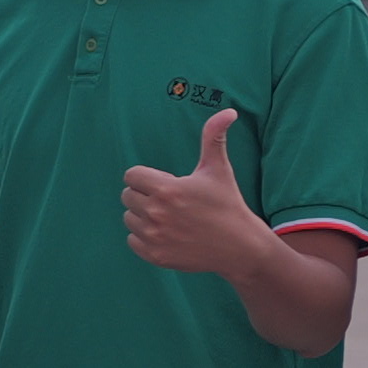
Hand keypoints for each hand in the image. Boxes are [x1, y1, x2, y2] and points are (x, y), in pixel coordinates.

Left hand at [119, 108, 276, 279]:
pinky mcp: (155, 255)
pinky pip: (132, 240)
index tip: (165, 184)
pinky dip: (144, 237)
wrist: (240, 247)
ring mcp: (154, 236)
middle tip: (169, 202)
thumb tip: (228, 111)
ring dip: (143, 216)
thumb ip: (214, 137)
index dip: (147, 178)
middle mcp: (156, 213)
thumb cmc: (227, 204)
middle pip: (127, 196)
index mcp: (166, 189)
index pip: (131, 176)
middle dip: (144, 195)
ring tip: (169, 218)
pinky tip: (166, 234)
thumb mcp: (218, 169)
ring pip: (129, 218)